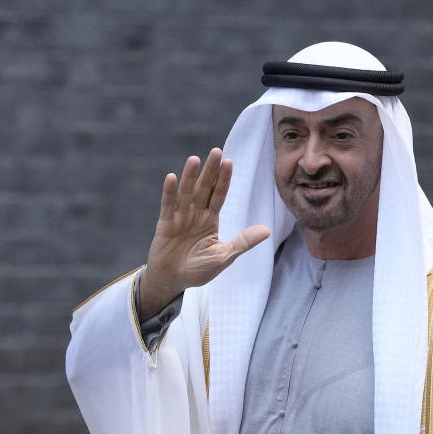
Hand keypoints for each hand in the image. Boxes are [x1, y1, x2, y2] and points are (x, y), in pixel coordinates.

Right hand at [137, 148, 269, 317]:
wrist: (173, 281)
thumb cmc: (198, 270)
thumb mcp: (224, 256)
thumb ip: (243, 242)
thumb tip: (267, 231)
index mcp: (210, 220)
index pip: (218, 195)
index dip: (223, 180)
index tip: (229, 162)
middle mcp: (195, 214)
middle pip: (203, 189)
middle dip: (210, 171)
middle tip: (216, 151)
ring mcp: (179, 217)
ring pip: (186, 193)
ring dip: (190, 176)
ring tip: (195, 159)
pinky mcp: (165, 224)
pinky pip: (168, 206)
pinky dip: (169, 193)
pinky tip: (172, 178)